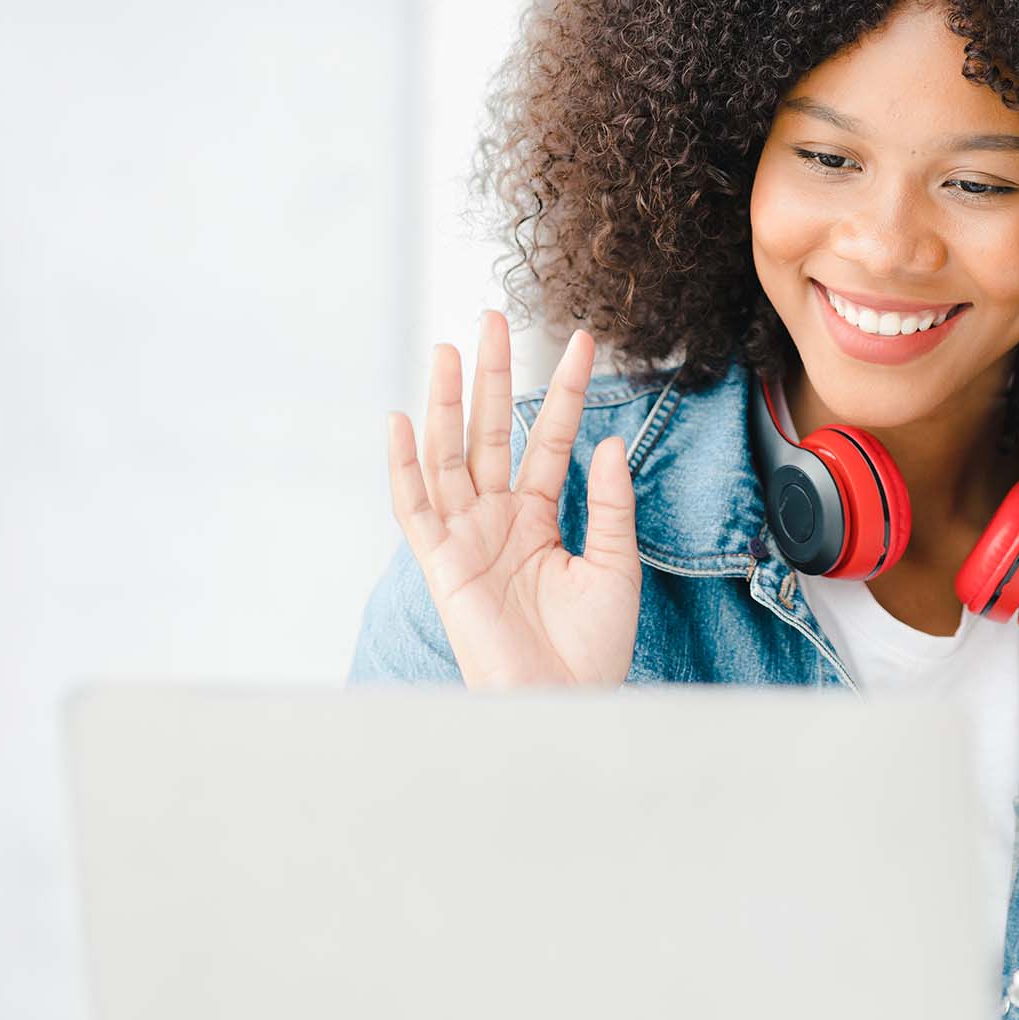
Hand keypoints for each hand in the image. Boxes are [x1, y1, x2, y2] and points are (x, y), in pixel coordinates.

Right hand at [385, 311, 641, 689]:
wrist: (564, 702)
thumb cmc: (591, 649)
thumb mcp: (615, 565)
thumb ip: (608, 503)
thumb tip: (606, 441)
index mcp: (538, 517)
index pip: (552, 437)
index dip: (567, 390)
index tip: (585, 342)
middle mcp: (497, 518)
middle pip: (491, 431)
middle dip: (493, 375)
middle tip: (495, 317)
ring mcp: (466, 536)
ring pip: (450, 455)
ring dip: (448, 403)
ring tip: (451, 349)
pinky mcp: (440, 563)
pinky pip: (414, 507)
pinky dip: (403, 465)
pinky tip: (402, 421)